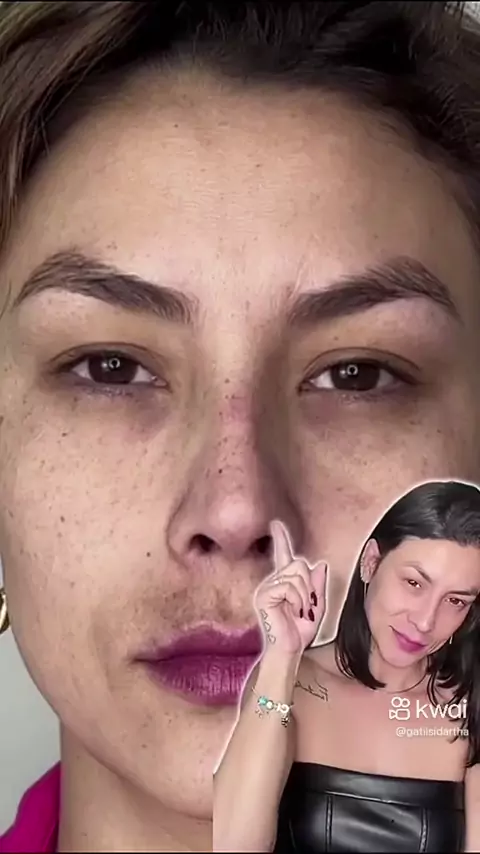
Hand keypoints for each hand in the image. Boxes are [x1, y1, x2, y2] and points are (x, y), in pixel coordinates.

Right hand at [254, 520, 327, 655]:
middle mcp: (272, 582)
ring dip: (304, 596)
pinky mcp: (264, 595)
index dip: (280, 539)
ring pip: (297, 575)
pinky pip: (289, 586)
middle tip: (305, 606)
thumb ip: (318, 586)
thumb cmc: (299, 632)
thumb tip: (321, 565)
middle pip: (299, 564)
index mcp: (283, 582)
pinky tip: (293, 610)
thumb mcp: (317, 607)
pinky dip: (298, 599)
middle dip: (309, 586)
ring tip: (298, 611)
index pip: (284, 556)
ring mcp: (266, 588)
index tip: (276, 524)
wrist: (289, 650)